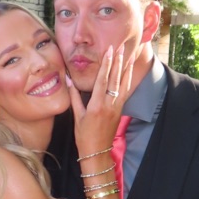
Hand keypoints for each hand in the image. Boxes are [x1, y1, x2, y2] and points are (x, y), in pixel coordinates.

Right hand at [69, 43, 133, 159]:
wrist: (97, 153)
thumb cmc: (84, 137)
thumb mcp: (77, 117)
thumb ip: (74, 97)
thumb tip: (68, 80)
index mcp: (96, 105)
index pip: (102, 80)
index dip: (107, 64)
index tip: (110, 50)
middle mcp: (108, 105)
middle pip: (115, 79)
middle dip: (118, 61)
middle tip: (121, 46)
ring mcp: (116, 107)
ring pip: (123, 84)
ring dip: (126, 68)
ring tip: (129, 54)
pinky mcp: (120, 111)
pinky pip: (124, 91)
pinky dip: (127, 80)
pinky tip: (128, 72)